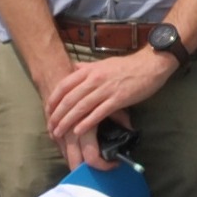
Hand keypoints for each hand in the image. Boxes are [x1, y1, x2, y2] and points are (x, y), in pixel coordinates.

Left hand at [43, 45, 176, 164]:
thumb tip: (72, 68)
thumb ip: (86, 67)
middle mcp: (94, 79)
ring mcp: (106, 89)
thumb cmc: (126, 66)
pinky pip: (98, 113)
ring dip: (68, 121)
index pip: (64, 85)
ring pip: (81, 107)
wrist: (150, 65)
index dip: (53, 99)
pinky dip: (87, 123)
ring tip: (59, 132)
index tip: (47, 111)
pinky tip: (78, 131)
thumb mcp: (102, 63)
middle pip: (70, 99)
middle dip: (57, 114)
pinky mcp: (118, 100)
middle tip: (50, 127)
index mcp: (89, 70)